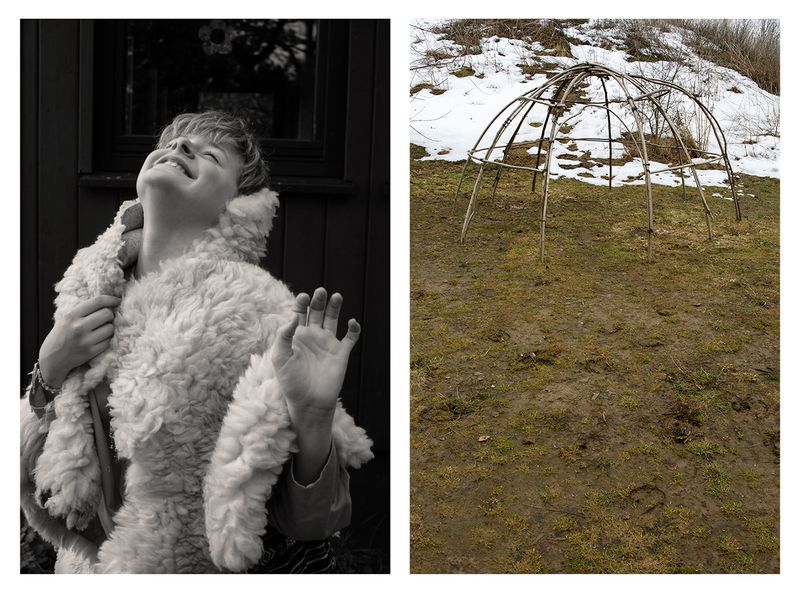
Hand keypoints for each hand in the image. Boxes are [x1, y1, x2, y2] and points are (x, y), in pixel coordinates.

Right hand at [38, 295, 119, 388]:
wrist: (52, 359)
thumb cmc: (61, 336)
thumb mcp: (66, 319)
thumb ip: (83, 311)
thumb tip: (107, 303)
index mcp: (72, 316)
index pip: (98, 302)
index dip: (111, 299)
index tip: (117, 300)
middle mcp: (78, 327)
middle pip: (107, 314)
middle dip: (110, 315)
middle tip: (106, 318)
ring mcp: (85, 340)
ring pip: (110, 328)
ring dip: (109, 328)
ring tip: (101, 330)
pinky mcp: (91, 352)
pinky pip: (108, 341)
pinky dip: (106, 339)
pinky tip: (99, 339)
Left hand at [271, 288, 360, 421]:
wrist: (308, 403)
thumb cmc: (291, 383)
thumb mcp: (280, 358)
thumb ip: (283, 336)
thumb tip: (293, 316)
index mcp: (297, 336)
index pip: (299, 313)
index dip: (301, 303)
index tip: (303, 297)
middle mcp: (313, 337)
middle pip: (316, 312)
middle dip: (318, 300)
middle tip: (320, 291)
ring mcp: (328, 344)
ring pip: (333, 319)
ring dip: (335, 307)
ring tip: (336, 296)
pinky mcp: (341, 353)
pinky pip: (350, 338)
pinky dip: (353, 329)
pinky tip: (352, 323)